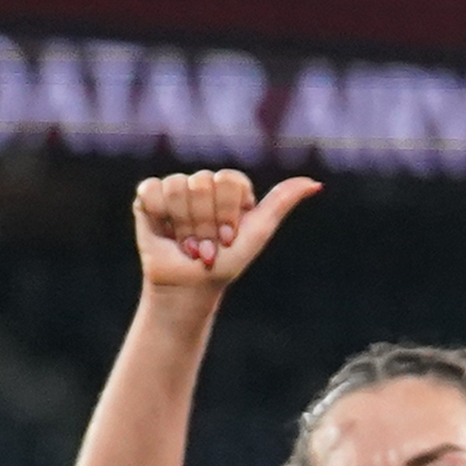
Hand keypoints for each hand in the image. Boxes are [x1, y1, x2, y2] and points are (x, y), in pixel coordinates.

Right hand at [129, 167, 317, 298]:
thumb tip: (316, 183)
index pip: (228, 180)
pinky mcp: (149, 196)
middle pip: (202, 185)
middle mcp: (204, 183)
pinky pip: (152, 190)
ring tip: (190, 246)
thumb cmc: (228, 262)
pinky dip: (161, 217)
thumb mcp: (259, 232)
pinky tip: (167, 234)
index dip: (227, 213)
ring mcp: (176, 188)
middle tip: (208, 247)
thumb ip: (283, 203)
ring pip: (177, 188)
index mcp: (231, 187)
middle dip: (206, 225)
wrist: (192, 284)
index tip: (230, 238)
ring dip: (185, 227)